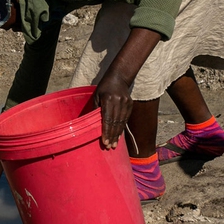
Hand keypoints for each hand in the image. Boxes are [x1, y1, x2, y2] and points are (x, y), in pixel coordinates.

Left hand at [93, 27, 161, 148]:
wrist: (119, 77)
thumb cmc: (104, 87)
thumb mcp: (96, 96)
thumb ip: (95, 109)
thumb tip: (92, 124)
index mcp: (108, 99)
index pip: (107, 119)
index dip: (106, 131)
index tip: (104, 141)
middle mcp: (119, 102)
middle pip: (115, 123)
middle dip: (112, 136)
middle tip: (109, 146)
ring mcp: (126, 103)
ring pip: (121, 123)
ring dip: (117, 134)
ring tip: (114, 144)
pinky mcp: (130, 105)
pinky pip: (125, 119)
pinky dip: (122, 128)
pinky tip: (119, 135)